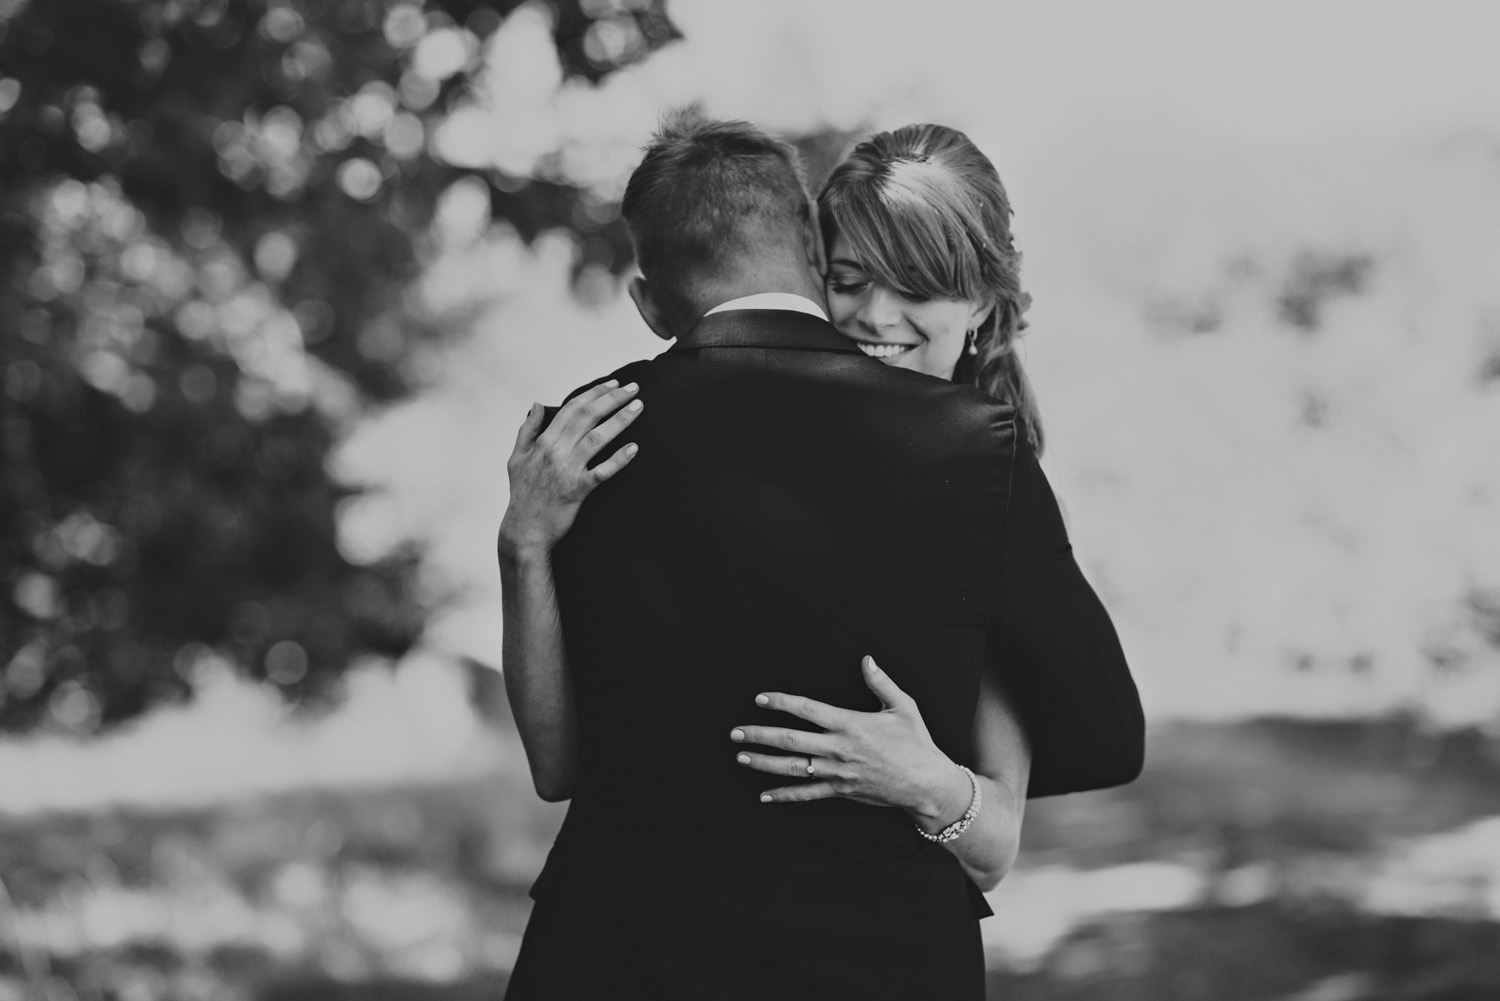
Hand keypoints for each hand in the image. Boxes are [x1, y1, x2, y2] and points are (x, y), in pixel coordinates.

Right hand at [498, 379, 642, 557]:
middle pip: (588, 416)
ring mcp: (567, 470)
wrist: (524, 530)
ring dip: (620, 420)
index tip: (613, 384)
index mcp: (544, 441)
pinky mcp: (578, 490)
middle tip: (634, 389)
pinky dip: (619, 460)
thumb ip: (527, 430)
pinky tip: (634, 449)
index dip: (594, 393)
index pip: (572, 407)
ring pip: (597, 438)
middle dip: (613, 399)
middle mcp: (555, 451)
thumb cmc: (522, 494)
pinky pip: (602, 472)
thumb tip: (536, 405)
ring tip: (638, 408)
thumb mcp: (516, 458)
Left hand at [731, 656, 972, 827]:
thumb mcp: (903, 707)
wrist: (925, 784)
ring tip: (741, 755)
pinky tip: (764, 795)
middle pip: (790, 740)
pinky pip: (806, 794)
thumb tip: (867, 658)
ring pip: (792, 767)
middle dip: (759, 734)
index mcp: (850, 724)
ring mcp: (836, 772)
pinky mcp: (840, 790)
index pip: (807, 710)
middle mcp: (838, 749)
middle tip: (735, 731)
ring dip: (763, 762)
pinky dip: (784, 795)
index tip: (761, 698)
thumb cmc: (916, 742)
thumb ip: (881, 682)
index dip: (781, 702)